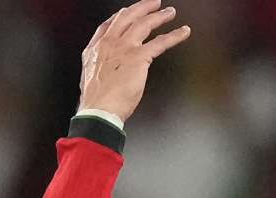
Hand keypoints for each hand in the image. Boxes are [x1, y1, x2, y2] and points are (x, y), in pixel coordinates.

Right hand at [78, 0, 190, 122]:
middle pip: (128, 16)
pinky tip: (183, 32)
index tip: (129, 11)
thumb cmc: (96, 101)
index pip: (109, 24)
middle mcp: (109, 43)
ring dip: (160, 16)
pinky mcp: (139, 57)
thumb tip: (109, 70)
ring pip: (144, 24)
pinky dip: (175, 35)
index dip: (122, 15)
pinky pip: (161, 42)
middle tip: (154, 3)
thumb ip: (102, 67)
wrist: (99, 109)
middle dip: (143, 7)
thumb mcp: (91, 77)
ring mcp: (124, 48)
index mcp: (95, 48)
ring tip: (170, 12)